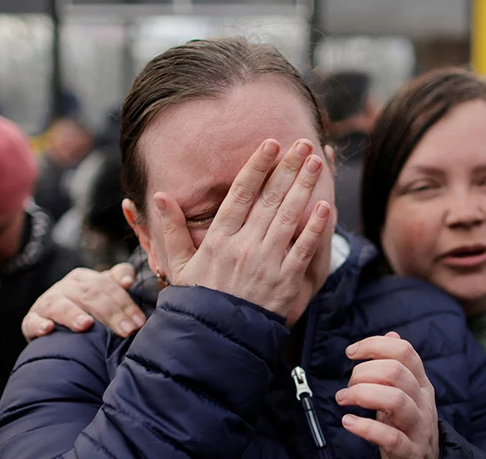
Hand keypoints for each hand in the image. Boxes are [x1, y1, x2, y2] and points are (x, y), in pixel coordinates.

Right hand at [20, 263, 144, 341]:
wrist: (52, 328)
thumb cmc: (86, 311)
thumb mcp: (103, 295)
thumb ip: (118, 282)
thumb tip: (128, 280)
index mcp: (85, 279)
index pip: (108, 285)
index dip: (126, 302)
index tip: (140, 321)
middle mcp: (66, 287)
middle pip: (90, 295)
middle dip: (111, 313)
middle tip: (127, 331)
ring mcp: (48, 303)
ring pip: (61, 305)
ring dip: (73, 314)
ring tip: (87, 325)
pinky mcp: (31, 321)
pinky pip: (33, 322)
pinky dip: (39, 325)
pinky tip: (48, 329)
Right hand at [154, 138, 331, 316]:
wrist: (216, 341)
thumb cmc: (197, 302)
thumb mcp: (178, 266)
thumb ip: (172, 229)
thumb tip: (160, 196)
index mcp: (218, 239)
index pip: (240, 194)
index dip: (257, 166)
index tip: (270, 144)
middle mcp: (243, 246)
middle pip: (270, 198)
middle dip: (287, 168)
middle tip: (301, 144)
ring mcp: (266, 263)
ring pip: (289, 216)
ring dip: (304, 187)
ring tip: (315, 163)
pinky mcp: (285, 282)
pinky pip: (303, 249)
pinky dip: (315, 228)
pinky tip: (324, 207)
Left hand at [336, 332, 438, 458]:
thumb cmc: (407, 424)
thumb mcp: (406, 392)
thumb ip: (398, 365)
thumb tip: (392, 334)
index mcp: (422, 383)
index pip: (404, 351)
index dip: (374, 345)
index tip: (351, 352)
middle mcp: (424, 402)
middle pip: (395, 372)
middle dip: (363, 372)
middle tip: (348, 385)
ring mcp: (419, 427)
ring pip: (395, 400)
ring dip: (362, 395)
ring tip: (343, 399)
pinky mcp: (409, 451)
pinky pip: (389, 436)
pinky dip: (364, 427)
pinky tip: (348, 422)